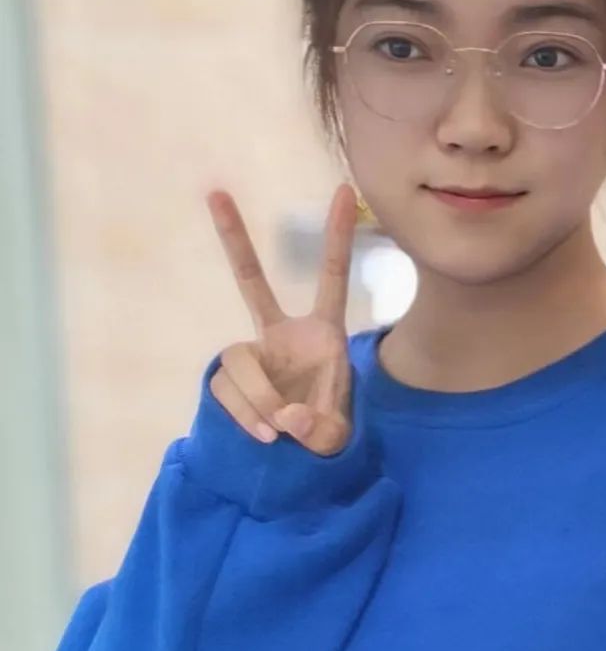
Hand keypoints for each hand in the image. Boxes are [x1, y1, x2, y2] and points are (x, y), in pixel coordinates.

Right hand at [206, 183, 356, 456]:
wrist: (295, 459)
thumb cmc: (325, 433)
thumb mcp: (337, 437)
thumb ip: (320, 429)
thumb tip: (284, 417)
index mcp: (323, 333)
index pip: (332, 278)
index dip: (336, 237)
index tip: (345, 190)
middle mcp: (282, 335)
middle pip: (250, 282)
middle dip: (233, 239)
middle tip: (215, 192)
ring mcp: (252, 355)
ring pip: (239, 362)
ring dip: (257, 398)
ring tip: (278, 430)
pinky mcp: (229, 379)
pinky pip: (225, 390)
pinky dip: (243, 413)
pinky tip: (264, 434)